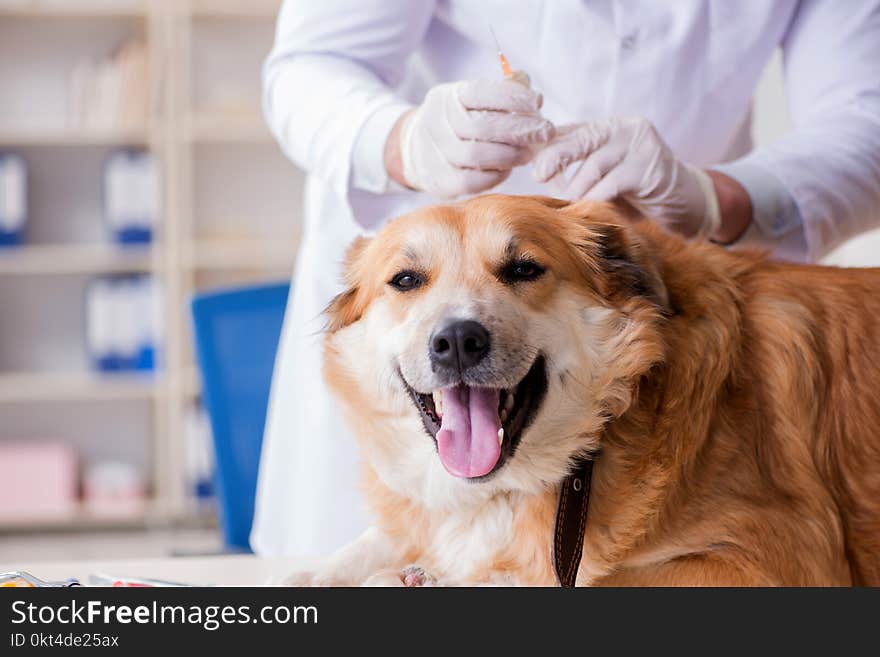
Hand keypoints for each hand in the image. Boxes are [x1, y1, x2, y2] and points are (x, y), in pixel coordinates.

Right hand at [389, 80, 554, 197]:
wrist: (415, 150)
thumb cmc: (457, 122)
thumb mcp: (472, 99)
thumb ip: (504, 93)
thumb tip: (536, 99)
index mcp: (448, 97)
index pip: (481, 93)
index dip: (512, 97)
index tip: (538, 103)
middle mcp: (437, 122)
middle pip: (481, 126)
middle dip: (519, 129)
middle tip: (545, 132)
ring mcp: (434, 153)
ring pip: (475, 155)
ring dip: (509, 154)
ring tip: (528, 153)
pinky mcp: (439, 180)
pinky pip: (470, 181)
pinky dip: (494, 175)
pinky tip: (507, 169)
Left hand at [533, 118, 720, 238]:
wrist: (687, 204)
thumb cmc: (639, 193)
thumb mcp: (607, 176)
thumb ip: (580, 168)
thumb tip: (537, 171)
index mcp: (611, 127)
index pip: (572, 131)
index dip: (548, 145)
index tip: (529, 162)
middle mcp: (626, 129)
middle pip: (581, 140)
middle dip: (555, 157)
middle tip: (539, 174)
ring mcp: (642, 145)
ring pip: (594, 165)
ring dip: (576, 189)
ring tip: (567, 204)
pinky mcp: (651, 168)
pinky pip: (612, 184)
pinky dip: (596, 199)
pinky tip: (588, 209)